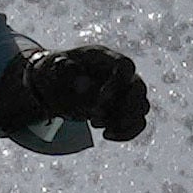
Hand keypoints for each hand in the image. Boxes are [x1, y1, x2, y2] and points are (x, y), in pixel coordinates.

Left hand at [0, 41, 151, 142]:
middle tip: (95, 118)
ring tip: (95, 124)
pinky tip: (107, 135)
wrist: (53, 84)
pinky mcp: (124, 108)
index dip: (117, 85)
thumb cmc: (53, 73)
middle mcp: (119, 73)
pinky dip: (127, 132)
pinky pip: (138, 122)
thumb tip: (85, 84)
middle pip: (139, 88)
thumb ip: (66, 73)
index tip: (98, 103)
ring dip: (122, 122)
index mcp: (103, 57)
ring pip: (141, 107)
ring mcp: (124, 90)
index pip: (125, 66)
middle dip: (122, 109)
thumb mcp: (51, 71)